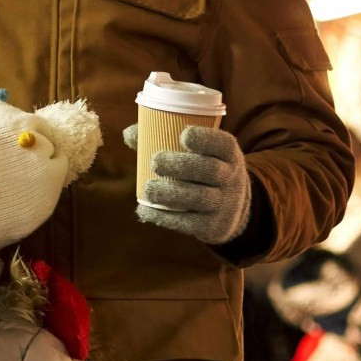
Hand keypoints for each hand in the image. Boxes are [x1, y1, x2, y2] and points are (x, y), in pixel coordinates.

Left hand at [124, 123, 250, 243]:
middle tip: (155, 162)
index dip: (206, 139)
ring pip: (200, 198)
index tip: (184, 135)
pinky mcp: (213, 227)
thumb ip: (163, 139)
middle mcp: (231, 178)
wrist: (230, 210)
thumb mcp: (198, 153)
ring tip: (149, 189)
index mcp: (228, 155)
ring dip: (171, 193)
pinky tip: (145, 211)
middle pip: (210, 170)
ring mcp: (224, 204)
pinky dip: (164, 217)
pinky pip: (189, 223)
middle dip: (181, 165)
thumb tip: (129, 134)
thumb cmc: (203, 169)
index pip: (223, 144)